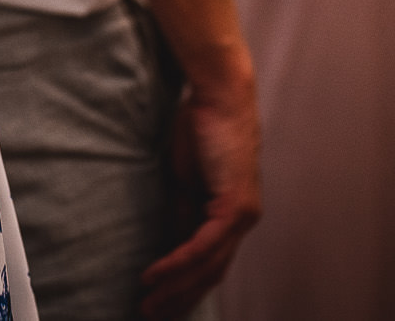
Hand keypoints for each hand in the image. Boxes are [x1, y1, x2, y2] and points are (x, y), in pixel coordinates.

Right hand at [138, 84, 262, 319]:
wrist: (219, 96)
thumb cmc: (202, 128)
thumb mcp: (187, 177)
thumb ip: (184, 209)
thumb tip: (173, 239)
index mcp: (234, 213)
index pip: (211, 261)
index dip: (185, 284)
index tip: (161, 299)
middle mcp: (245, 220)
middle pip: (212, 273)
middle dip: (181, 298)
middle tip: (153, 314)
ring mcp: (243, 216)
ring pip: (208, 266)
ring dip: (177, 288)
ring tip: (150, 303)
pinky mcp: (234, 207)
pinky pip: (203, 246)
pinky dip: (178, 263)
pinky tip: (156, 274)